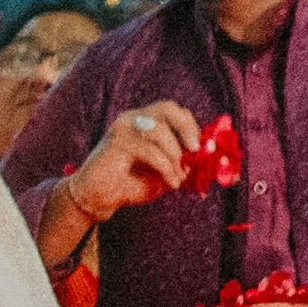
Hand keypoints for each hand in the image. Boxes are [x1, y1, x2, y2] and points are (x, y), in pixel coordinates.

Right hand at [62, 101, 205, 223]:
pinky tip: (170, 183)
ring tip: (178, 177)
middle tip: (195, 150)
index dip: (191, 126)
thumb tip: (208, 159)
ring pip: (159, 130)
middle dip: (187, 128)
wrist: (99, 198)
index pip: (173, 111)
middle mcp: (132, 119)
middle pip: (167, 108)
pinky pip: (150, 151)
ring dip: (175, 156)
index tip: (202, 148)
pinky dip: (166, 168)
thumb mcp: (164, 171)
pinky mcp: (115, 143)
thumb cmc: (131, 183)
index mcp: (143, 122)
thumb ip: (183, 162)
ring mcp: (122, 128)